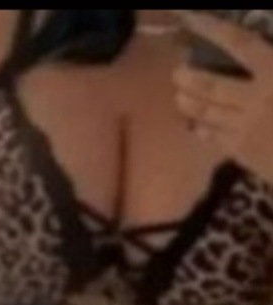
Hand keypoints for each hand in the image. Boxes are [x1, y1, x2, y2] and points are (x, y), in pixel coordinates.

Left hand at [173, 11, 272, 181]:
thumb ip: (271, 60)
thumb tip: (254, 52)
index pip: (240, 44)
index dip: (212, 29)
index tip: (190, 18)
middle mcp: (255, 98)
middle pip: (211, 86)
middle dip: (190, 79)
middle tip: (176, 74)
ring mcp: (244, 127)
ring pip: (206, 114)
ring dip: (189, 105)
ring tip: (179, 98)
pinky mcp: (240, 151)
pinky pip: (214, 137)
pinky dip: (203, 130)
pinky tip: (196, 126)